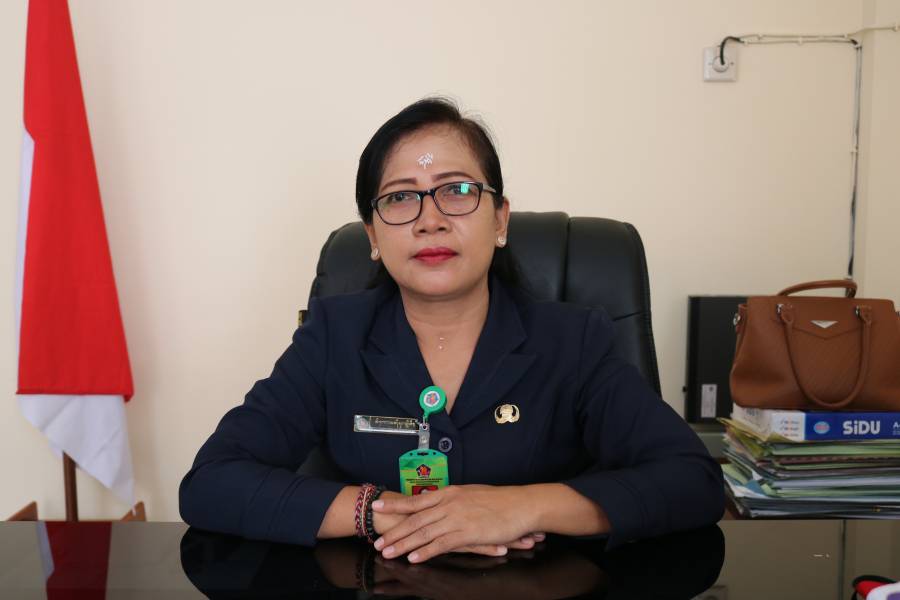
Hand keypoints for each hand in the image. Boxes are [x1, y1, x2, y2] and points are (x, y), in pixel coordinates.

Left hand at [372, 484, 536, 562]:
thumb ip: (455, 499)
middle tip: (377, 541)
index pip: (416, 500)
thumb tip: (442, 503)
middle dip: (394, 531)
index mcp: (450, 493)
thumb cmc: (501, 500)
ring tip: (388, 552)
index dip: (395, 505)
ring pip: (424, 532)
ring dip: (404, 544)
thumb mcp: (472, 494)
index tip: (377, 507)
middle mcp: (449, 504)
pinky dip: (426, 551)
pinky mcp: (467, 533)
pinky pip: (442, 543)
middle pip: (415, 519)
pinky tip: (414, 558)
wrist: (521, 504)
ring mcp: (457, 518)